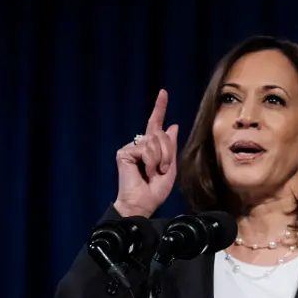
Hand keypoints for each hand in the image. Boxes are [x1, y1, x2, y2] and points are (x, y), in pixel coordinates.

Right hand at [113, 89, 178, 217]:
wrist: (142, 204)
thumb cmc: (155, 191)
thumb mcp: (170, 167)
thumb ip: (171, 147)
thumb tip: (173, 125)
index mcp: (151, 148)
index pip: (156, 124)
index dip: (160, 108)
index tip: (163, 93)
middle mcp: (140, 144)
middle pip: (161, 134)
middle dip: (168, 153)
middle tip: (162, 170)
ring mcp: (131, 147)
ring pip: (155, 141)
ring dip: (160, 159)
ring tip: (154, 172)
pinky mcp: (124, 152)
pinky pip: (146, 149)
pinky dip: (151, 161)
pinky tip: (146, 171)